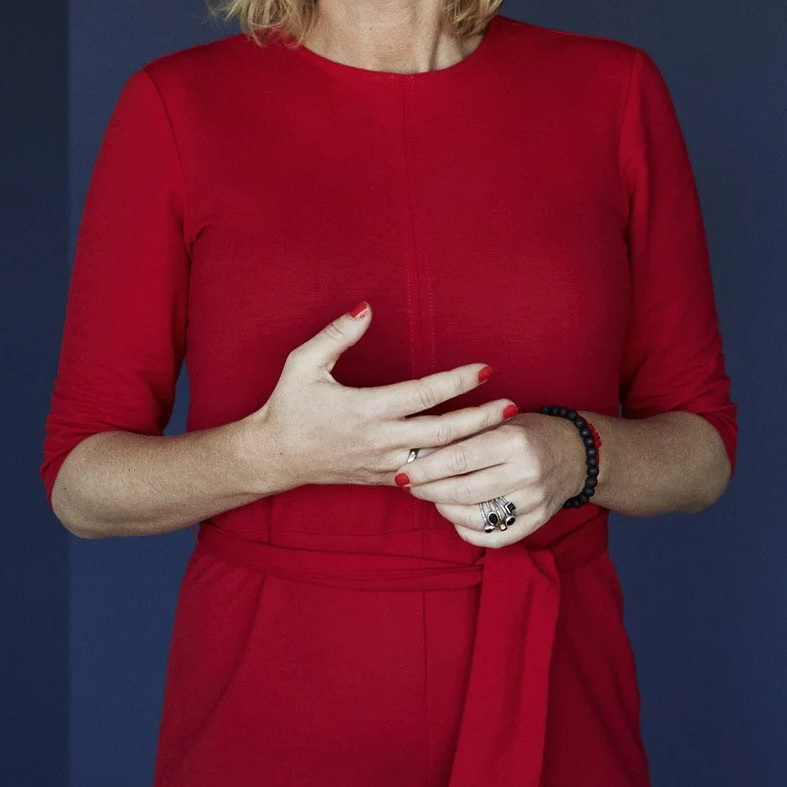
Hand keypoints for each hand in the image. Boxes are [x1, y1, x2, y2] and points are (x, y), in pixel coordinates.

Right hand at [248, 302, 514, 489]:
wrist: (274, 458)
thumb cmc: (289, 406)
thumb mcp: (303, 363)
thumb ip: (337, 335)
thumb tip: (367, 308)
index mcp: (367, 409)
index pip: (424, 394)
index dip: (457, 381)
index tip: (486, 368)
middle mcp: (381, 439)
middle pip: (444, 431)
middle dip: (481, 418)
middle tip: (512, 404)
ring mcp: (384, 463)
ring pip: (439, 459)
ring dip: (473, 445)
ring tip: (503, 432)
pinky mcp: (383, 478)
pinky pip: (426, 476)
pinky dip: (452, 468)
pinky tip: (475, 458)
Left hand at [400, 411, 587, 545]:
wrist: (577, 453)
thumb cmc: (532, 432)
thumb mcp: (502, 421)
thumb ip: (469, 434)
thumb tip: (422, 449)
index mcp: (514, 441)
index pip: (460, 458)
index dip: (427, 467)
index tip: (405, 470)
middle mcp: (526, 473)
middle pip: (463, 490)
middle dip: (429, 490)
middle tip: (410, 486)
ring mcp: (533, 501)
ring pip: (476, 517)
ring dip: (446, 510)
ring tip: (433, 498)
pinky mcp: (537, 521)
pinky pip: (496, 537)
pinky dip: (470, 532)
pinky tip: (457, 520)